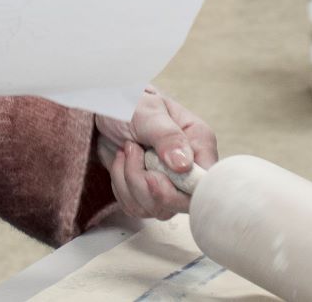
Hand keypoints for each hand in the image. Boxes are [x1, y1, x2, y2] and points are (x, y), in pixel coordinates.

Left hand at [94, 87, 217, 218]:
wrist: (106, 110)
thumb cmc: (131, 103)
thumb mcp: (148, 113)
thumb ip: (167, 136)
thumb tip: (184, 164)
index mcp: (199, 144)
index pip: (205, 184)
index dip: (181, 191)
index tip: (154, 177)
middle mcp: (189, 168)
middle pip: (178, 203)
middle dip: (147, 184)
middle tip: (133, 151)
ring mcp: (169, 184)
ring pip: (155, 208)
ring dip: (129, 181)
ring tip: (126, 150)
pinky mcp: (149, 193)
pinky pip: (136, 208)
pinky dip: (121, 187)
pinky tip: (121, 162)